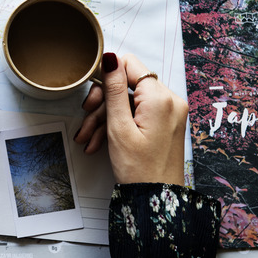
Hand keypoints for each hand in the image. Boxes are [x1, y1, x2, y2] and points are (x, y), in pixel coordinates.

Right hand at [75, 53, 187, 185]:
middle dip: (102, 103)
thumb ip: (114, 89)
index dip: (106, 76)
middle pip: (127, 85)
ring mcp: (169, 112)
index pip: (129, 64)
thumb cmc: (139, 169)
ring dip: (105, 117)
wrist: (157, 199)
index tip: (93, 95)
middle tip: (87, 117)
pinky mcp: (166, 122)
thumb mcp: (118, 127)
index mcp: (160, 98)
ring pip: (129, 101)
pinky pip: (137, 113)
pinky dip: (118, 124)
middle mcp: (170, 100)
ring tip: (89, 138)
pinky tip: (101, 141)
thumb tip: (110, 58)